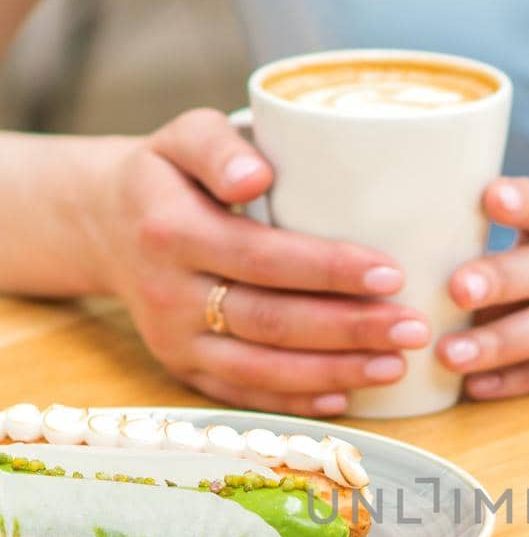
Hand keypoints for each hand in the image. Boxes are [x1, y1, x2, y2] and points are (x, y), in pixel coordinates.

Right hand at [90, 110, 431, 415]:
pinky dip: (296, 401)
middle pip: (270, 321)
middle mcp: (167, 293)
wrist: (106, 224)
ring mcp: (173, 340)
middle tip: (413, 329)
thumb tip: (255, 176)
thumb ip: (217, 146)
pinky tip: (347, 395)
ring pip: (261, 368)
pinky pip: (243, 395)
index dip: (328, 270)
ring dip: (334, 372)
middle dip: (349, 330)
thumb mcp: (183, 135)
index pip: (261, 256)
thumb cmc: (169, 174)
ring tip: (397, 365)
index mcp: (171, 231)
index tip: (391, 273)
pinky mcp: (182, 369)